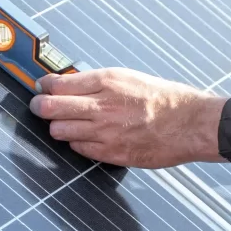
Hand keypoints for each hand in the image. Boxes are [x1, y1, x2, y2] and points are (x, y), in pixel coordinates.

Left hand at [31, 68, 224, 167]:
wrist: (190, 124)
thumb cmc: (165, 99)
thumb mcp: (129, 77)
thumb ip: (98, 82)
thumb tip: (69, 84)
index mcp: (107, 82)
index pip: (57, 84)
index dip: (44, 86)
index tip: (42, 88)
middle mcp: (102, 106)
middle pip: (50, 108)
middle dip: (40, 107)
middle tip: (40, 106)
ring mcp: (105, 132)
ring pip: (59, 131)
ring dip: (59, 127)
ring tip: (67, 123)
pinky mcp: (111, 153)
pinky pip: (79, 149)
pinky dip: (78, 143)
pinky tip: (88, 137)